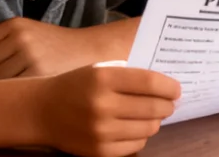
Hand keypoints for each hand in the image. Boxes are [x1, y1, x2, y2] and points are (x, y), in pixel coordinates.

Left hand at [0, 18, 132, 78]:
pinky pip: (11, 88)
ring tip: (25, 79)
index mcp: (16, 24)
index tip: (4, 61)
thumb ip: (4, 41)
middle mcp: (21, 38)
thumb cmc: (54, 46)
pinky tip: (30, 88)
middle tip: (17, 71)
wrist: (88, 51)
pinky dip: (17, 91)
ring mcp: (30, 57)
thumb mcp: (29, 32)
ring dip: (5, 83)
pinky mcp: (38, 74)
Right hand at [34, 61, 180, 156]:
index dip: (169, 86)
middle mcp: (102, 105)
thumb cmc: (76, 86)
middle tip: (169, 103)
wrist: (41, 111)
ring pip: (148, 128)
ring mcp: (101, 131)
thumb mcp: (99, 70)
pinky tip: (135, 128)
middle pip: (153, 107)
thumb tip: (165, 86)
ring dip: (155, 121)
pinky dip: (141, 136)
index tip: (176, 89)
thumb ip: (129, 75)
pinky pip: (136, 145)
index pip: (150, 82)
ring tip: (152, 114)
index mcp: (103, 78)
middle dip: (167, 105)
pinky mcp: (99, 151)